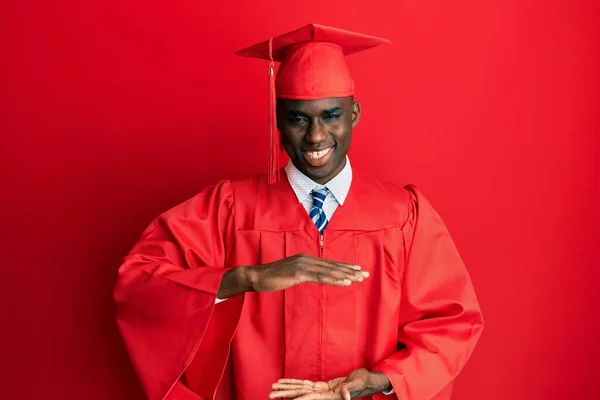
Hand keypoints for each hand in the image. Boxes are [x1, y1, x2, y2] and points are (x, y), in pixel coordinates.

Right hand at [246, 254, 368, 292]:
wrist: (255, 277)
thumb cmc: (270, 278)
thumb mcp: (289, 275)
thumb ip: (301, 274)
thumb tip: (310, 278)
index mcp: (304, 259)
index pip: (328, 263)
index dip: (343, 266)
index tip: (357, 269)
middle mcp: (306, 259)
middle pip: (332, 265)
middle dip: (350, 270)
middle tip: (365, 273)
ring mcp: (303, 265)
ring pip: (329, 271)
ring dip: (346, 275)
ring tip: (360, 278)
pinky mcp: (299, 274)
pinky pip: (321, 278)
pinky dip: (335, 279)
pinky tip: (347, 282)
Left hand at [269, 368, 390, 399]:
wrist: (368, 381)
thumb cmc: (364, 382)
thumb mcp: (358, 384)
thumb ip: (350, 389)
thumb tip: (344, 396)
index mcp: (330, 396)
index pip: (310, 397)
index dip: (297, 398)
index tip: (284, 398)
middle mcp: (323, 396)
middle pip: (300, 394)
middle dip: (285, 394)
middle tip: (270, 394)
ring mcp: (322, 392)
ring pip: (300, 389)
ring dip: (286, 389)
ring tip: (272, 388)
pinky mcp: (322, 387)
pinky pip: (305, 385)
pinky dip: (295, 384)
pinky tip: (285, 383)